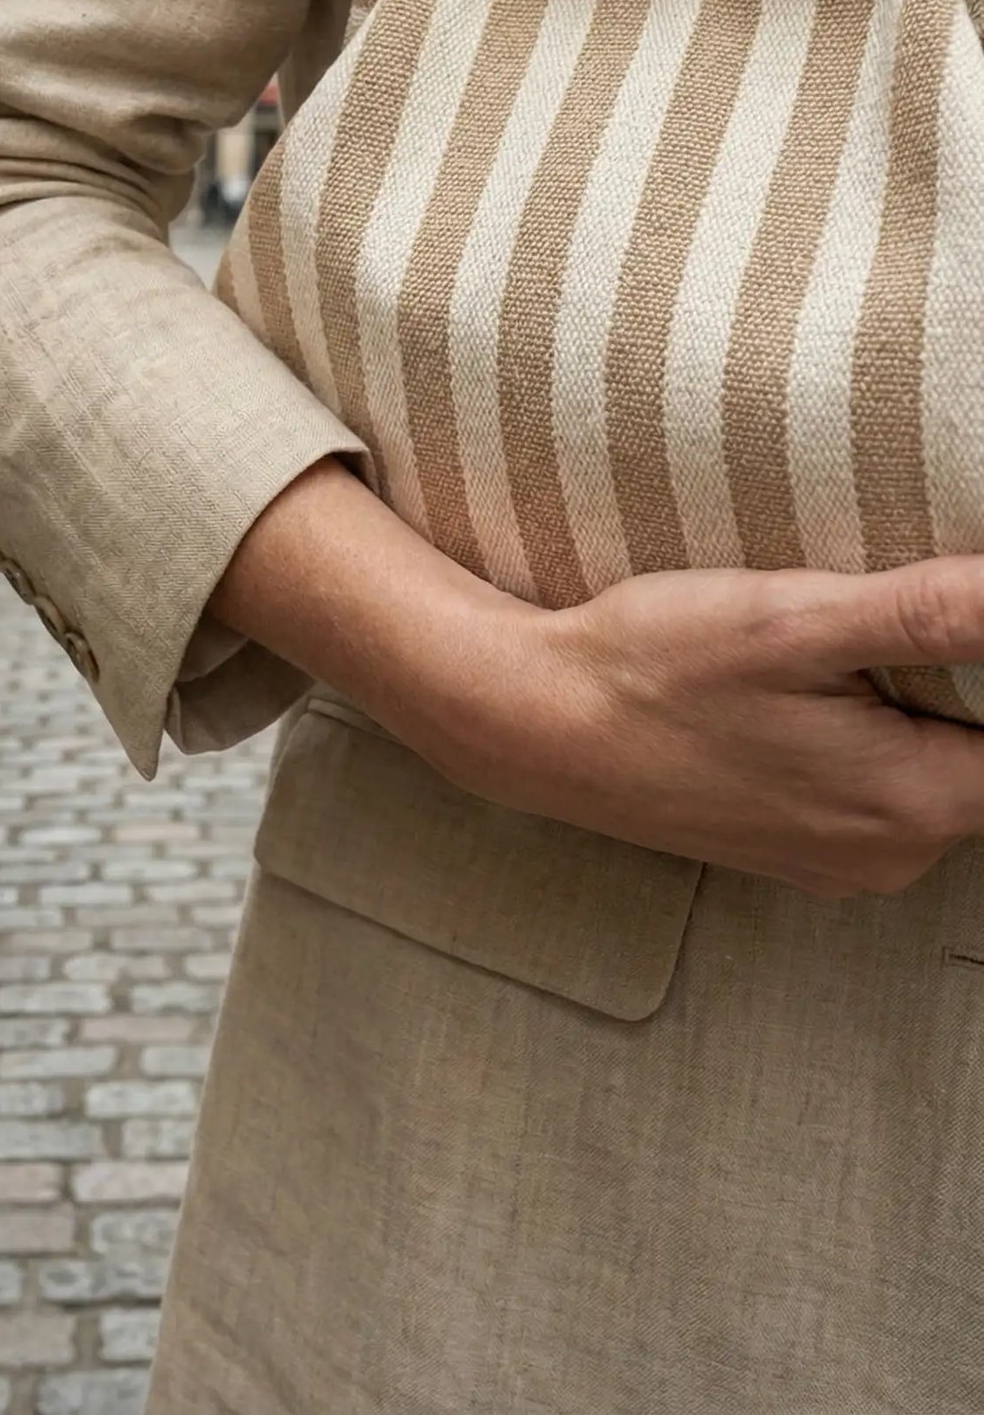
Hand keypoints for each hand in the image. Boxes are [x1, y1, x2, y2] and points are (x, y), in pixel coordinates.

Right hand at [423, 561, 983, 898]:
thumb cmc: (654, 670)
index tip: (934, 619)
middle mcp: (891, 856)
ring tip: (829, 650)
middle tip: (866, 617)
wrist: (535, 724)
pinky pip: (871, 795)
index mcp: (914, 806)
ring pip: (929, 775)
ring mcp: (840, 863)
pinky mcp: (795, 851)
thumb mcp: (793, 620)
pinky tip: (797, 693)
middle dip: (953, 684)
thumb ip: (926, 612)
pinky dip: (860, 739)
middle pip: (982, 758)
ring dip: (906, 709)